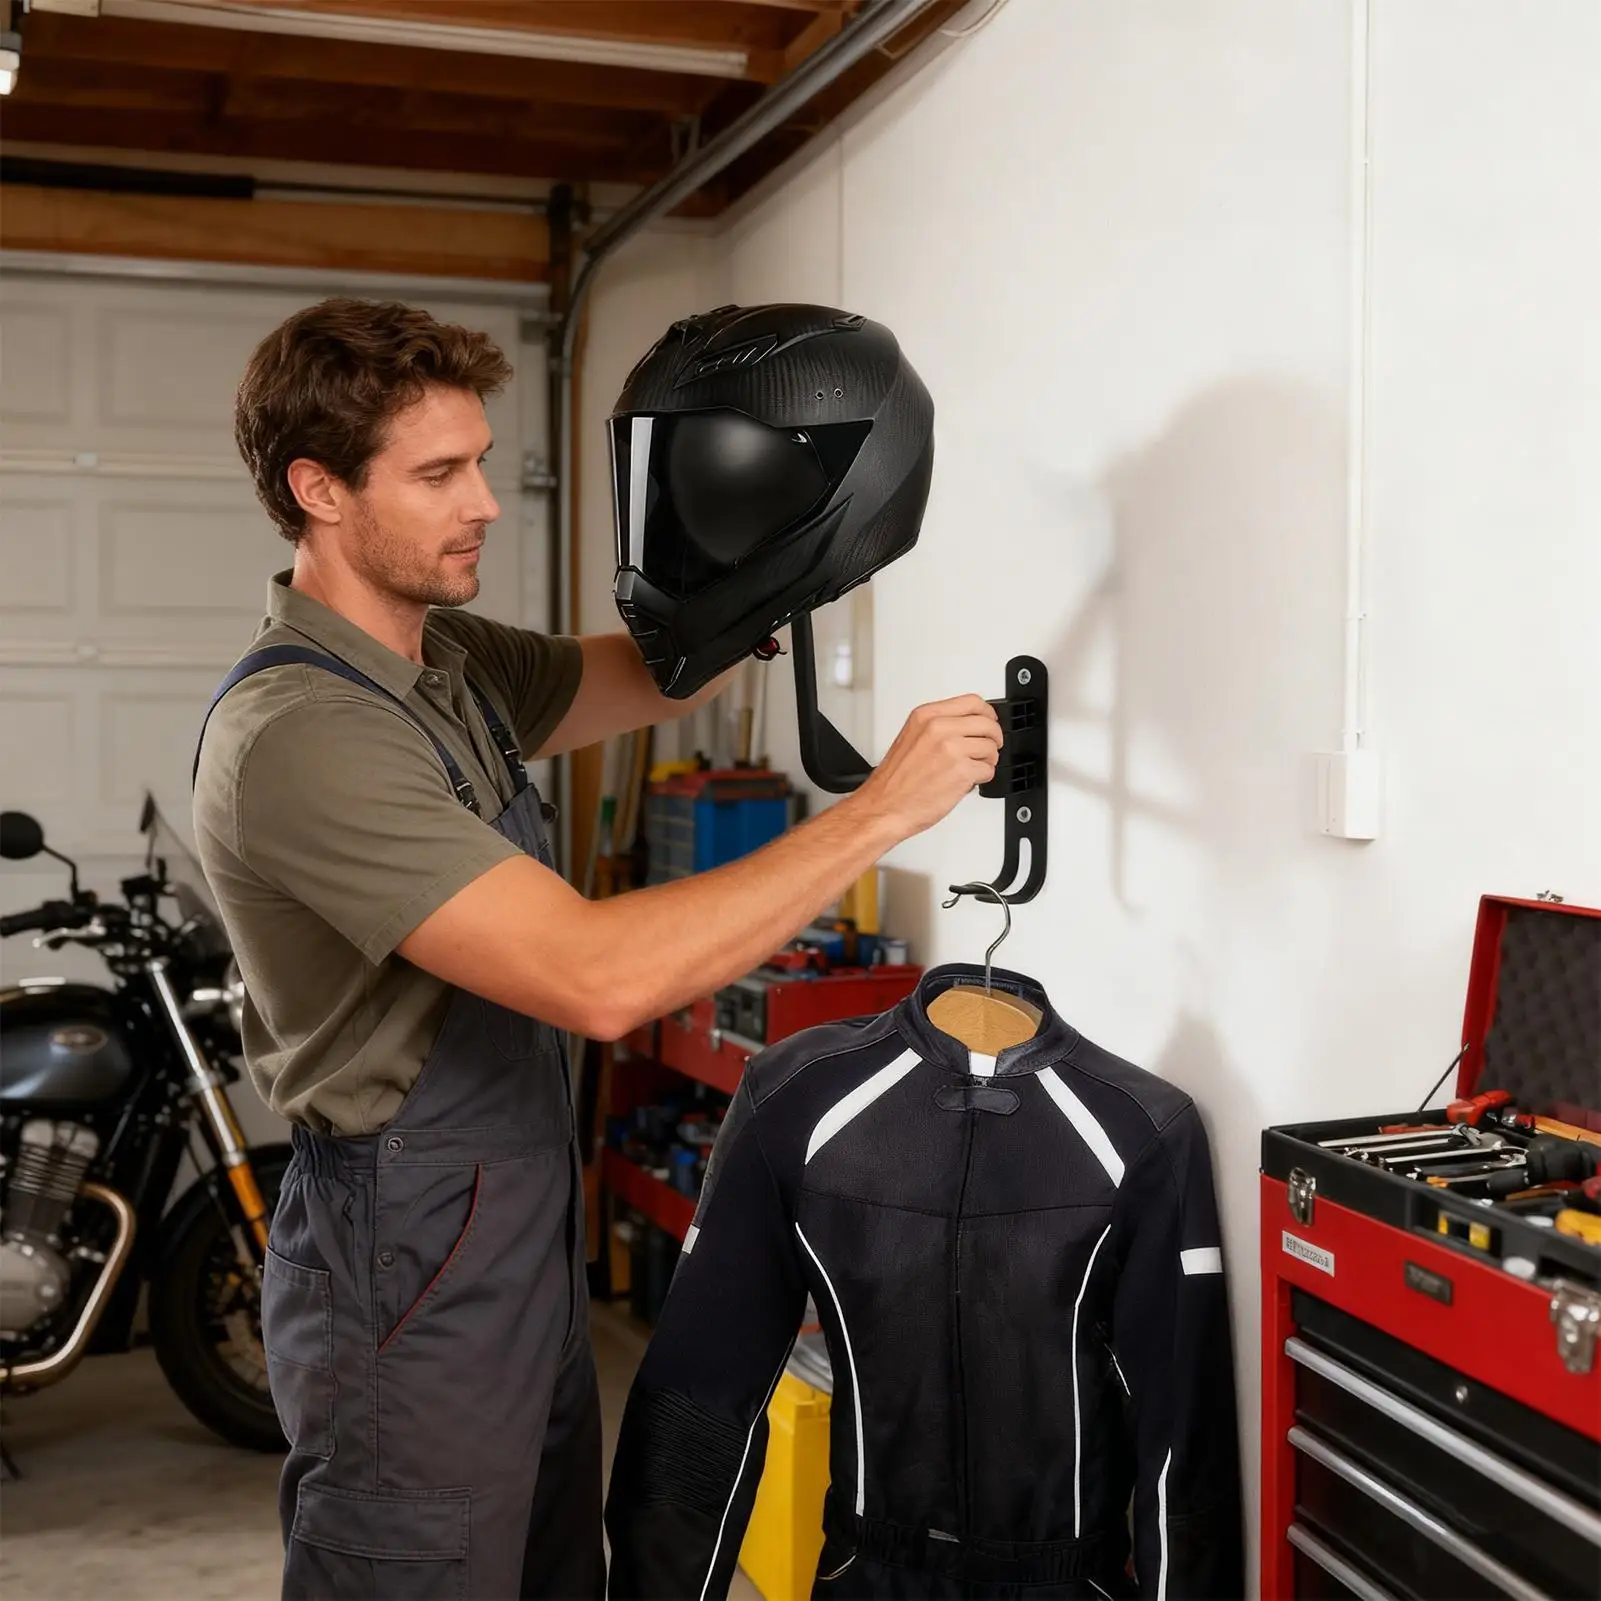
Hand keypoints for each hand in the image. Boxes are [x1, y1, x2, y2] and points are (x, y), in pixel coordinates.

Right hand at [852, 694, 1002, 840]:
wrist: (884, 806)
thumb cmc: (895, 780)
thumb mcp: (911, 738)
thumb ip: (938, 727)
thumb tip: (966, 726)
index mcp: (926, 716)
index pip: (972, 702)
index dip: (987, 713)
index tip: (989, 721)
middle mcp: (939, 729)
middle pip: (987, 723)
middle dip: (993, 738)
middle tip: (989, 748)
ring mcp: (952, 749)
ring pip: (991, 747)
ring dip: (987, 760)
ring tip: (972, 768)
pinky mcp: (962, 771)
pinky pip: (989, 770)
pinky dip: (982, 777)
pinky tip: (967, 781)